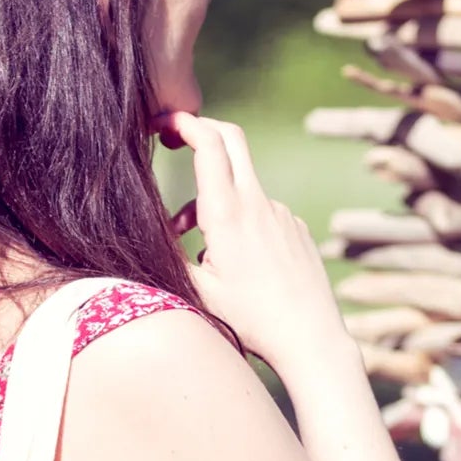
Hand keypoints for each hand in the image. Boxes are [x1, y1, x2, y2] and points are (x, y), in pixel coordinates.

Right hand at [151, 107, 348, 378]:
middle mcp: (258, 204)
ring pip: (241, 187)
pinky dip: (241, 223)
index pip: (209, 144)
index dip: (184, 123)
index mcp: (228, 213)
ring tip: (199, 248)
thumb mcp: (199, 291)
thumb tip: (149, 235)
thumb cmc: (252, 320)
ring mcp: (282, 213)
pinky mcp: (297, 228)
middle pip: (231, 140)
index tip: (165, 122)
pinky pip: (262, 213)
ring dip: (215, 201)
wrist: (311, 338)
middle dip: (203, 130)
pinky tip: (240, 264)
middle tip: (178, 138)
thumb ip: (171, 255)